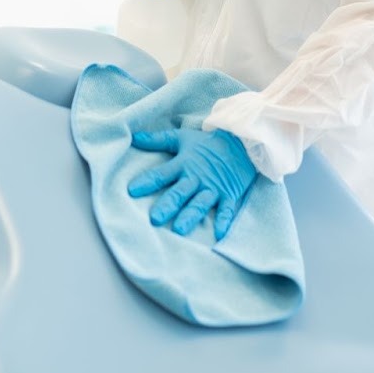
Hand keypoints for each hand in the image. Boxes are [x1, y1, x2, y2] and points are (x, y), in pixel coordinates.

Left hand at [127, 127, 256, 239]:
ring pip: (199, 204)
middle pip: (180, 193)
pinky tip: (218, 234)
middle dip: (168, 205)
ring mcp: (214, 188)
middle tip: (154, 218)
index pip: (161, 174)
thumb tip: (134, 138)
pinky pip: (227, 210)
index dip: (147, 182)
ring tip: (179, 229)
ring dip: (190, 216)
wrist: (241, 141)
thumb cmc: (208, 143)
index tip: (132, 191)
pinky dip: (224, 221)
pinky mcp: (229, 194)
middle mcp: (197, 178)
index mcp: (184, 165)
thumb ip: (158, 140)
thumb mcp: (182, 138)